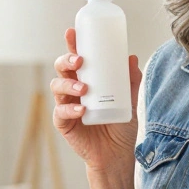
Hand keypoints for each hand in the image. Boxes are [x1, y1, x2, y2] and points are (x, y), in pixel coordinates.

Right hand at [50, 27, 142, 174]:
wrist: (116, 155)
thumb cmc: (120, 127)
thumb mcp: (130, 101)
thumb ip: (131, 82)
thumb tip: (132, 58)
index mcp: (87, 81)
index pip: (76, 59)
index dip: (72, 45)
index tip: (72, 33)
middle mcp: (74, 91)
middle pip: (62, 69)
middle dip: (66, 61)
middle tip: (79, 61)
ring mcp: (67, 106)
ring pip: (57, 87)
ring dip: (68, 84)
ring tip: (84, 89)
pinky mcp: (64, 123)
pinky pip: (61, 112)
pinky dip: (70, 109)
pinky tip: (81, 110)